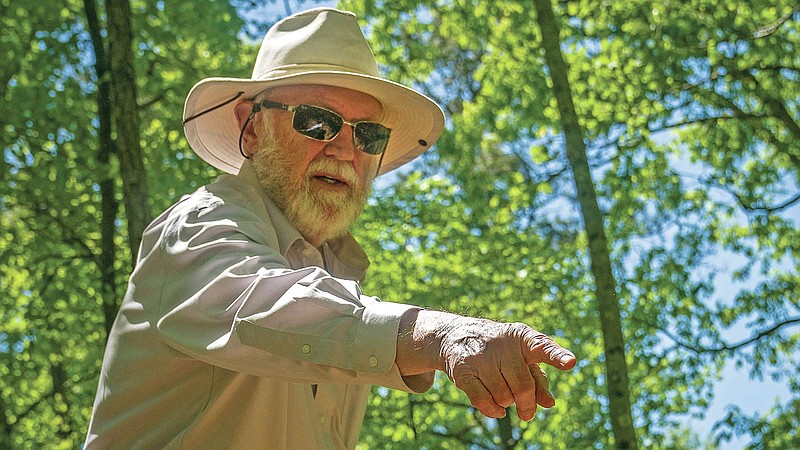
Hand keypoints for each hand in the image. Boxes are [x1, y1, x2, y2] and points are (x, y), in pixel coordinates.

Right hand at [436, 316, 575, 420]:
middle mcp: (501, 344)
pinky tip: (498, 410)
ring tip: (503, 394)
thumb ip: (538, 379)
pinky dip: (494, 411)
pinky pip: (483, 402)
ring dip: (507, 403)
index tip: (570, 362)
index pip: (542, 346)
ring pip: (503, 397)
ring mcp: (479, 357)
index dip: (557, 355)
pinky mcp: (462, 371)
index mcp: (522, 336)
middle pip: (523, 386)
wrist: (456, 335)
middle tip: (527, 413)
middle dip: (527, 405)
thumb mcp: (520, 357)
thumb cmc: (499, 350)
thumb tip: (549, 403)